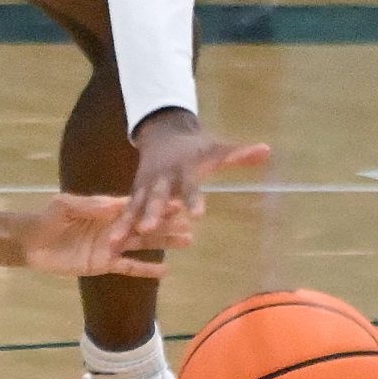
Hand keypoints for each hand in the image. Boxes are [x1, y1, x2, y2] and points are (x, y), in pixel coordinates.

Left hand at [22, 193, 191, 277]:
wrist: (30, 244)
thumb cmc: (46, 219)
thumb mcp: (64, 206)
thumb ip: (89, 205)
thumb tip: (116, 204)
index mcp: (105, 209)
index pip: (134, 206)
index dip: (153, 205)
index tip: (177, 200)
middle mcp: (112, 226)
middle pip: (144, 224)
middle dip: (167, 222)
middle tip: (192, 222)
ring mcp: (110, 246)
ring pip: (142, 244)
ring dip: (163, 242)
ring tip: (187, 241)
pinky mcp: (104, 263)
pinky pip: (128, 267)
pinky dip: (145, 269)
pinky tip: (166, 271)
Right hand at [124, 109, 271, 241]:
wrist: (163, 134)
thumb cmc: (195, 147)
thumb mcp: (217, 148)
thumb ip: (239, 154)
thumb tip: (267, 151)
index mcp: (182, 169)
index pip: (189, 186)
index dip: (193, 199)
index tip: (197, 215)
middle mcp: (160, 178)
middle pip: (155, 196)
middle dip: (151, 212)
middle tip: (148, 228)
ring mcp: (144, 185)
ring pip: (134, 206)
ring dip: (126, 223)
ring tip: (115, 241)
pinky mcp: (134, 192)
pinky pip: (126, 210)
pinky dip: (119, 225)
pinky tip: (110, 244)